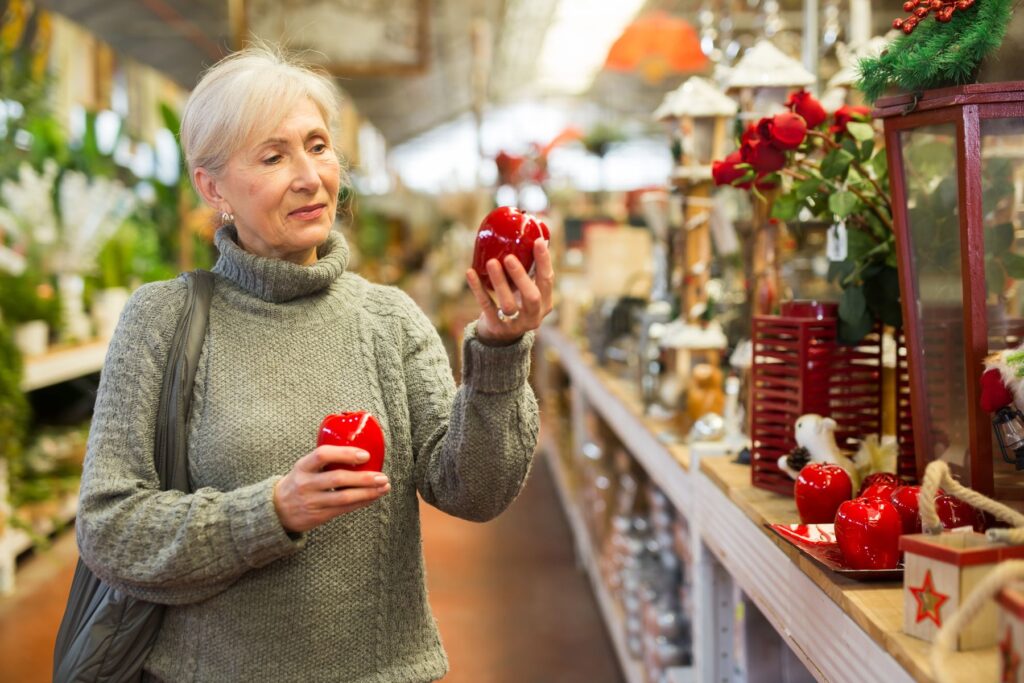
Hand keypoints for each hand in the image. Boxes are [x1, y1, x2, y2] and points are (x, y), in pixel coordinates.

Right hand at [273, 445, 389, 532]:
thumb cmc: (299, 482)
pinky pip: (344, 509)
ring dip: (367, 492)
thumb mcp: (304, 467)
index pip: (322, 454)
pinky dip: (361, 502)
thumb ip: (325, 460)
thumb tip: (360, 451)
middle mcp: (306, 483)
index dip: (345, 453)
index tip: (365, 454)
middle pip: (338, 479)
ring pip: (344, 498)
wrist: (277, 510)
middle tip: (383, 476)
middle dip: (364, 478)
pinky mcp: (318, 516)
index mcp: (302, 466)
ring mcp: (312, 501)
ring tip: (384, 487)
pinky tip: (373, 496)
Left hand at [466, 238, 553, 344]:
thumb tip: (529, 236)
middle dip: (521, 277)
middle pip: (532, 297)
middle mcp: (533, 316)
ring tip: (491, 263)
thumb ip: (528, 272)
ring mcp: (515, 324)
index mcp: (545, 303)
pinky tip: (470, 273)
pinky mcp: (496, 328)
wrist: (500, 338)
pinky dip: (479, 289)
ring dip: (500, 282)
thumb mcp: (526, 291)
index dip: (544, 261)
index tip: (538, 241)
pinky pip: (487, 307)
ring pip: (508, 304)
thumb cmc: (516, 304)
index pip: (547, 281)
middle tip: (509, 258)